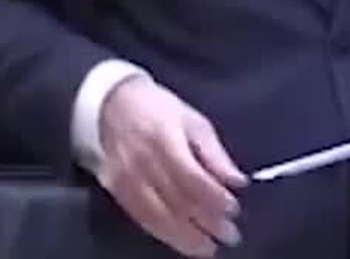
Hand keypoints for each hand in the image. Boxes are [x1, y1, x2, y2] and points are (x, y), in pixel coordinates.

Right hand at [97, 76, 247, 256]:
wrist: (112, 106)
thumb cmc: (160, 110)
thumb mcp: (193, 121)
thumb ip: (215, 154)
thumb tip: (238, 182)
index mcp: (165, 138)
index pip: (192, 177)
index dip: (214, 197)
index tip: (233, 209)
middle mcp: (143, 162)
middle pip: (177, 200)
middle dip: (206, 222)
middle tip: (229, 236)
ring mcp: (127, 180)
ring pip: (159, 216)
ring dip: (186, 237)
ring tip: (208, 249)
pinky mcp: (118, 192)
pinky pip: (143, 219)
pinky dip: (165, 234)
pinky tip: (182, 243)